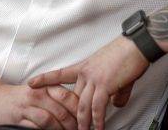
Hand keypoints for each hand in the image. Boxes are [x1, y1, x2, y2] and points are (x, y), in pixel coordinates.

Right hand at [0, 83, 78, 128]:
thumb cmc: (22, 96)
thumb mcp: (40, 90)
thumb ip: (57, 97)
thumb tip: (79, 109)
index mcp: (45, 87)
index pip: (67, 96)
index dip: (78, 109)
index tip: (85, 118)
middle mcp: (36, 95)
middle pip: (60, 110)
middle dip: (72, 123)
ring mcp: (26, 108)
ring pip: (48, 120)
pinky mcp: (17, 120)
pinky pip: (34, 128)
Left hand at [27, 36, 150, 129]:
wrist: (136, 45)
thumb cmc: (127, 54)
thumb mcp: (115, 73)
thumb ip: (114, 91)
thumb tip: (114, 104)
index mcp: (85, 66)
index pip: (60, 73)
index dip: (45, 79)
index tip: (31, 83)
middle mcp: (86, 73)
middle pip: (72, 97)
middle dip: (70, 114)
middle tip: (71, 126)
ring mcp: (94, 79)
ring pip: (82, 105)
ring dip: (83, 122)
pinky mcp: (105, 85)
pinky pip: (97, 107)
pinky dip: (98, 120)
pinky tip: (99, 127)